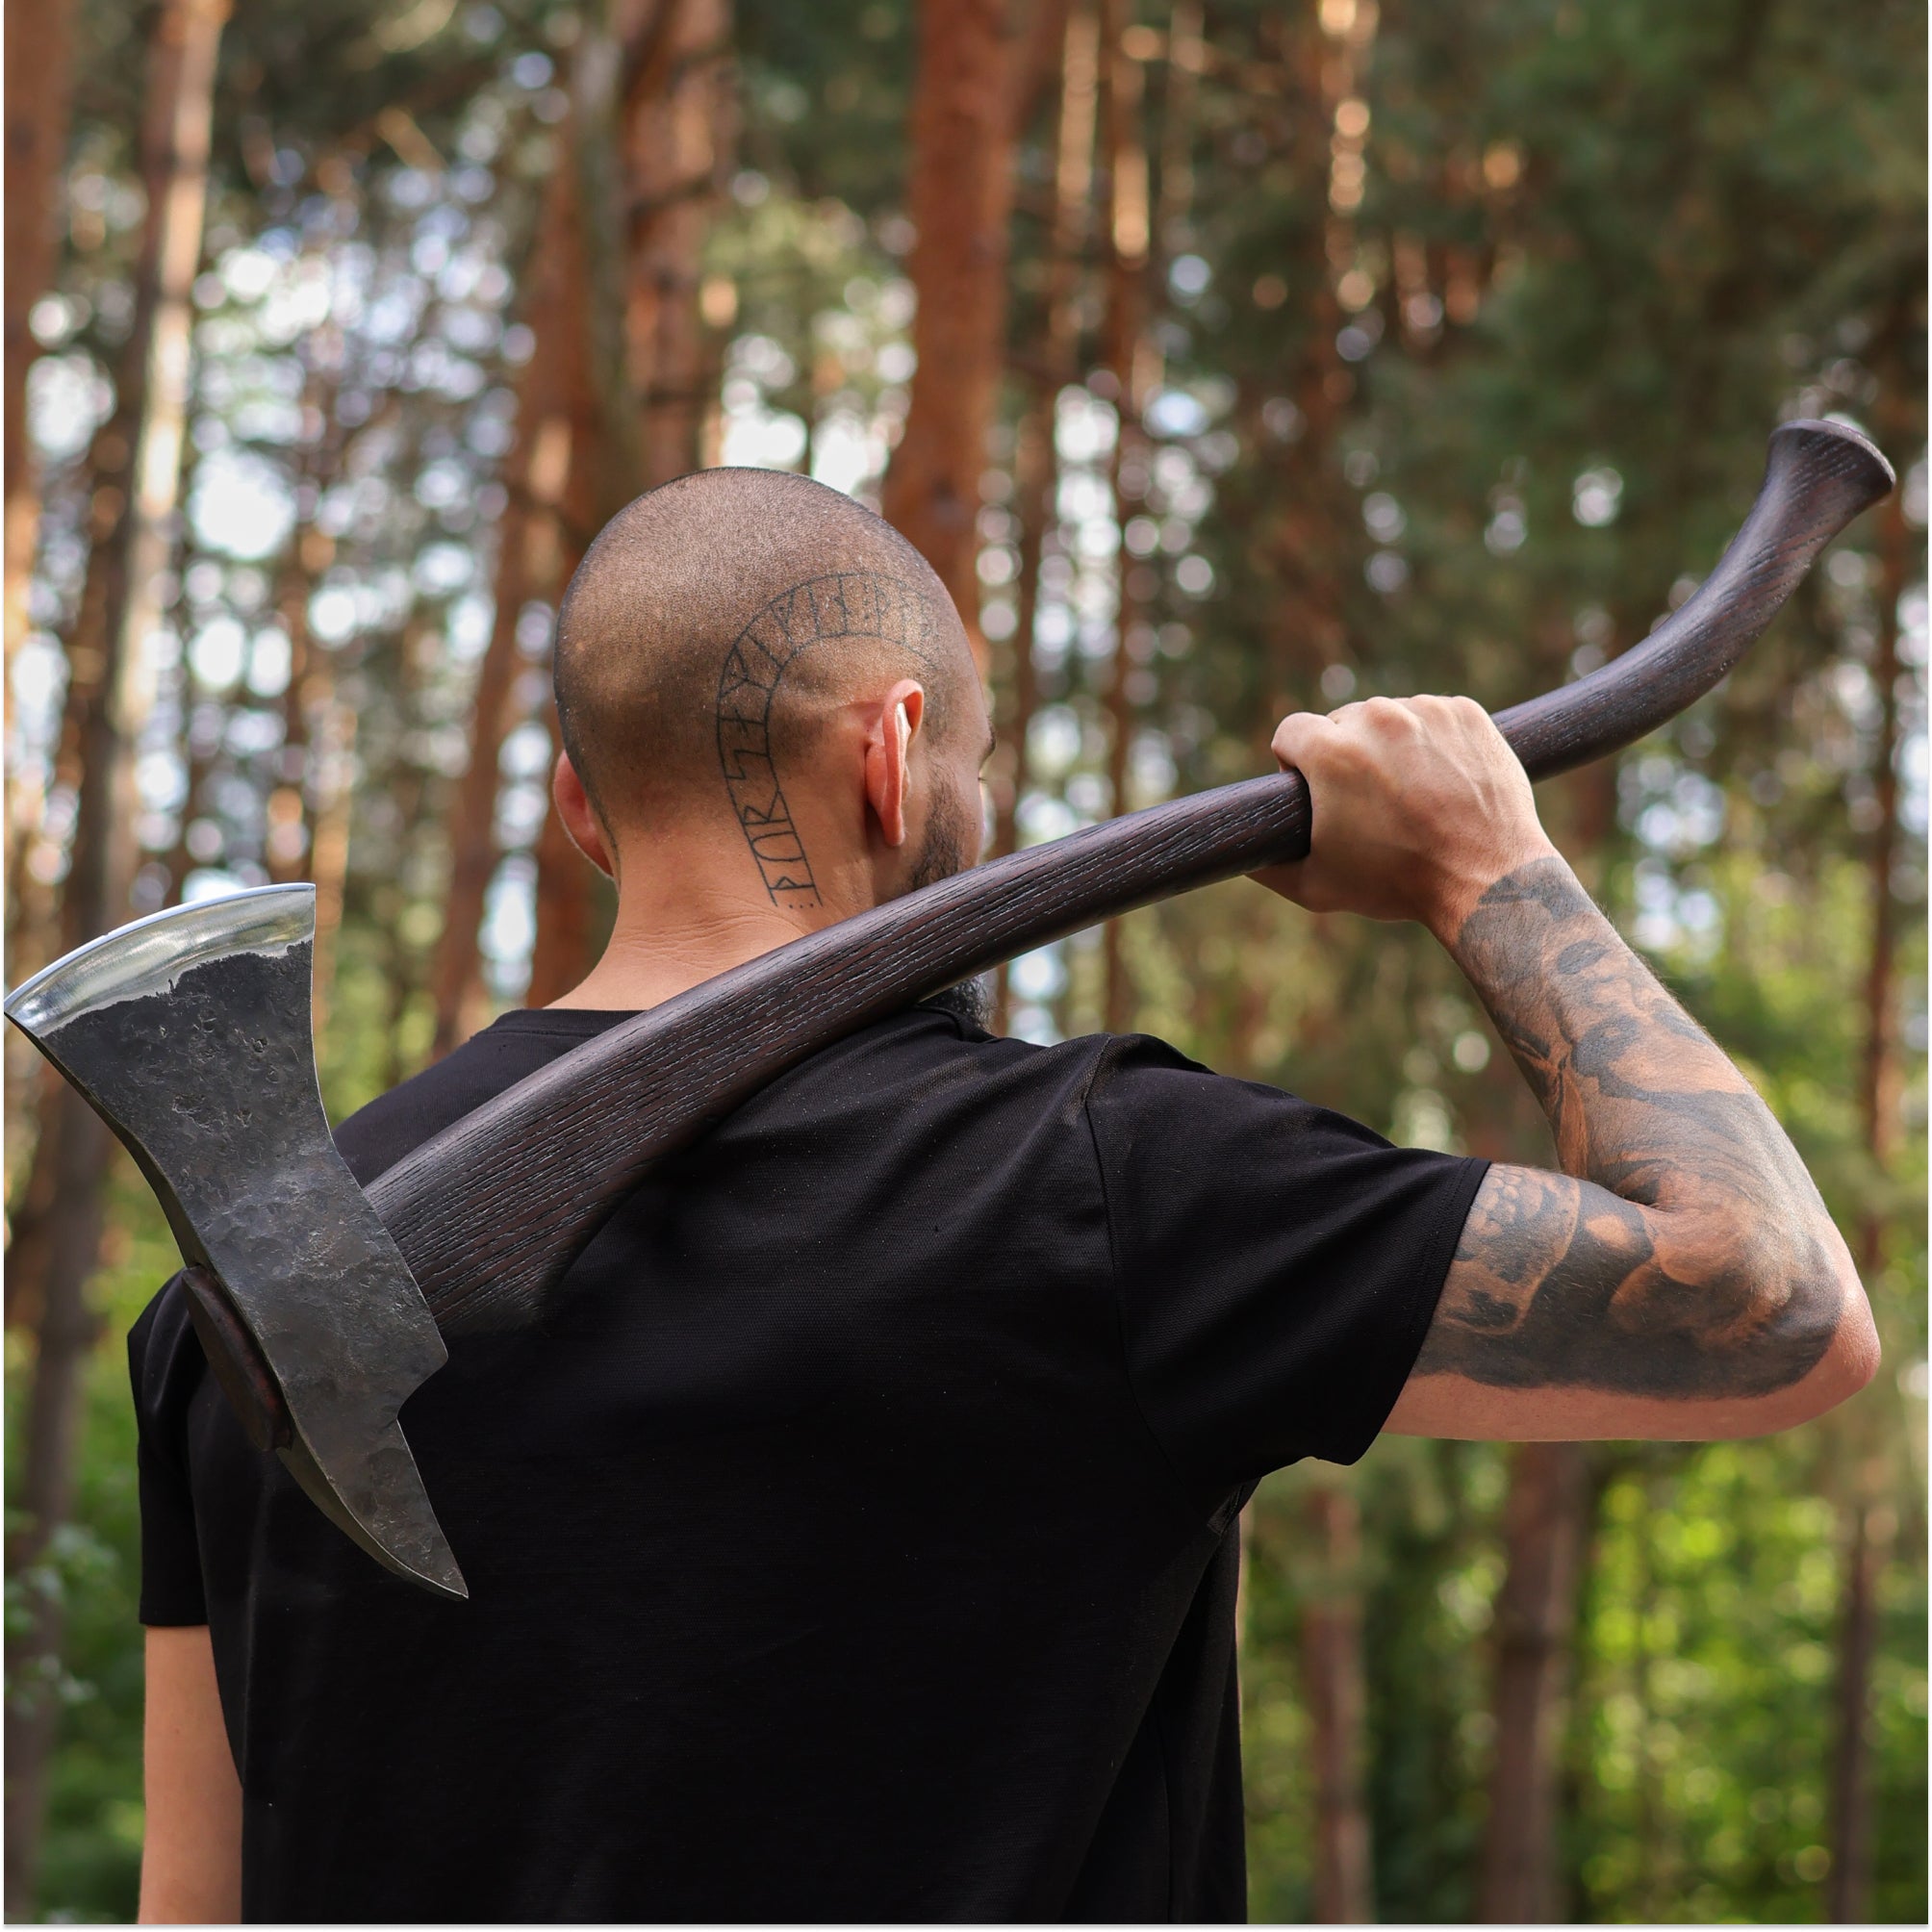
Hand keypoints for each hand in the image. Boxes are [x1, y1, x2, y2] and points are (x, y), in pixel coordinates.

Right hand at [1251, 694, 1558, 938]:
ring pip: (1390, 716)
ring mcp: (1425, 711)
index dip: (1296, 761)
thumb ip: (1268, 869)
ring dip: (1391, 745)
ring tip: (1411, 793)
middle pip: (1342, 722)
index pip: (1291, 731)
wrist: (1487, 877)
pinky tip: (1442, 779)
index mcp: (1331, 752)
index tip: (1313, 786)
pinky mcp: (1466, 712)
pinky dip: (1434, 740)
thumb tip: (1244, 859)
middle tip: (1369, 800)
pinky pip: (1433, 715)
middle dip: (1346, 754)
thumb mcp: (1318, 886)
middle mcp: (1376, 718)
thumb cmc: (1399, 883)